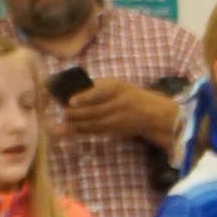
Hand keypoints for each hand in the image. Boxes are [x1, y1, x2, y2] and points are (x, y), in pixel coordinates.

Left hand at [60, 78, 177, 147]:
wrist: (152, 113)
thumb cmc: (127, 94)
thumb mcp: (116, 84)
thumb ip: (96, 87)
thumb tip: (70, 91)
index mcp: (117, 88)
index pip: (99, 93)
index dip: (84, 98)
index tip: (71, 101)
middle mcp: (119, 104)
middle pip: (94, 111)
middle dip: (76, 113)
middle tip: (64, 112)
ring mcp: (119, 119)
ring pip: (94, 123)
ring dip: (78, 123)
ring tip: (66, 121)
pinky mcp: (116, 130)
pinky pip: (96, 131)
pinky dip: (83, 131)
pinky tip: (73, 129)